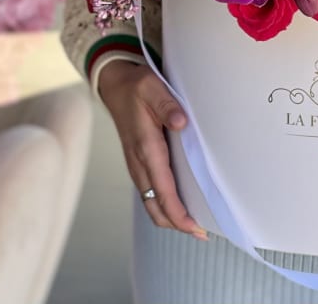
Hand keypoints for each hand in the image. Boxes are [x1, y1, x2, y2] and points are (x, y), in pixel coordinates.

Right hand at [97, 59, 206, 238]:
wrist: (115, 85)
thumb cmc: (137, 87)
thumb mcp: (153, 87)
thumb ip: (168, 105)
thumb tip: (182, 123)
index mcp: (146, 148)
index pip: (163, 191)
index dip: (178, 213)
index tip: (195, 227)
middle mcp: (139, 163)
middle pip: (156, 207)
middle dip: (177, 224)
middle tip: (202, 233)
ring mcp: (137, 165)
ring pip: (152, 203)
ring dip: (170, 217)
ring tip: (195, 224)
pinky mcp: (138, 163)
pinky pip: (150, 192)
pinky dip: (164, 205)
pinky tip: (180, 203)